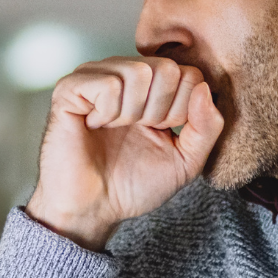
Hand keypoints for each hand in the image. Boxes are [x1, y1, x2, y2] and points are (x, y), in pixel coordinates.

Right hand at [25, 56, 224, 249]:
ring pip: (138, 72)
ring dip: (132, 113)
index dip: (181, 111)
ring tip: (114, 129)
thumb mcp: (186, 160)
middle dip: (159, 111)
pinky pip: (108, 84)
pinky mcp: (70, 88)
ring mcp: (96, 76)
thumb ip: (207, 127)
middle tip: (136, 132)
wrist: (92, 209)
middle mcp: (124, 73)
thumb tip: (203, 88)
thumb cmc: (133, 185)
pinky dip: (107, 113)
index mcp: (152, 86)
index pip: (189, 74)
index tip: (159, 133)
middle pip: (167, 69)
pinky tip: (95, 126)